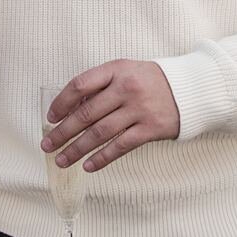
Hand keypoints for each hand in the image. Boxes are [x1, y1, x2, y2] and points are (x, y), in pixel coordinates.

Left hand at [42, 60, 179, 172]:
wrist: (189, 89)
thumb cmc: (149, 81)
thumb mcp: (125, 71)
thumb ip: (100, 86)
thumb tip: (70, 110)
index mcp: (116, 70)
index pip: (80, 85)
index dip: (61, 102)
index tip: (51, 117)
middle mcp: (126, 88)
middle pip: (86, 113)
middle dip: (62, 132)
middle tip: (47, 145)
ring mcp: (138, 109)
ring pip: (99, 133)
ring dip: (76, 149)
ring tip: (61, 160)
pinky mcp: (150, 129)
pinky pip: (120, 146)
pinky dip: (102, 158)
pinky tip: (88, 166)